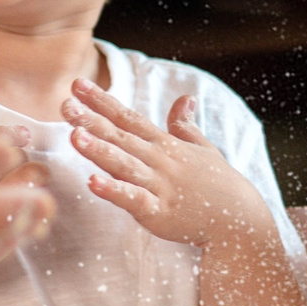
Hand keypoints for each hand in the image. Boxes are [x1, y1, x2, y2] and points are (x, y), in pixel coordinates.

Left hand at [62, 79, 272, 249]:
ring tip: (75, 136)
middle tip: (65, 105)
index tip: (77, 84)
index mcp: (165, 144)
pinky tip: (93, 182)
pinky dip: (114, 191)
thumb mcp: (203, 149)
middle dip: (92, 120)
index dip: (102, 101)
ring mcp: (159, 186)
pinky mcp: (159, 213)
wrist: (241, 221)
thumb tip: (185, 98)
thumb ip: (186, 125)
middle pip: (120, 137)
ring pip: (123, 164)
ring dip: (99, 150)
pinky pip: (133, 200)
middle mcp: (159, 161)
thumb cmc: (220, 186)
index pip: (128, 117)